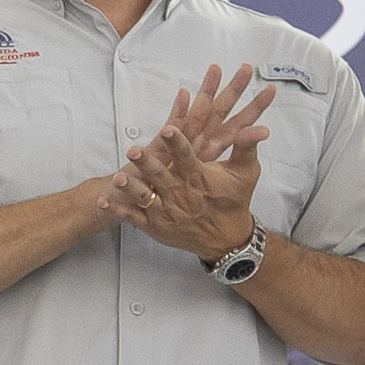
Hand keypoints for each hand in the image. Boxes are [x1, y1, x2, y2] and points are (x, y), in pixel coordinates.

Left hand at [111, 68, 274, 259]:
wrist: (226, 238)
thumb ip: (247, 147)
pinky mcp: (156, 226)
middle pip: (162, 176)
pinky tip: (104, 200)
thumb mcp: (246, 172)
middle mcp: (181, 194)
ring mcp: (167, 212)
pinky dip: (119, 210)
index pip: (188, 157)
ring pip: (146, 198)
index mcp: (200, 178)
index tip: (169, 128)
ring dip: (130, 188)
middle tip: (134, 150)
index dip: (178, 144)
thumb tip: (260, 126)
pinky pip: (135, 218)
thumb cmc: (234, 200)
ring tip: (115, 178)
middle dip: (147, 164)